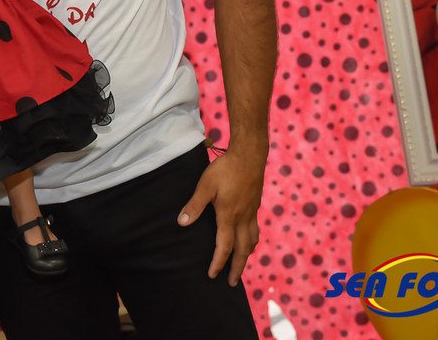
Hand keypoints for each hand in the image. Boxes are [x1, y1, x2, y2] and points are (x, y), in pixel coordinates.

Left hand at [178, 147, 265, 285]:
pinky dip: (251, 240)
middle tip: (233, 283)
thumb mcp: (205, 185)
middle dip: (237, 268)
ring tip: (241, 263)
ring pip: (252, 241)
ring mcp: (252, 212)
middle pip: (243, 250)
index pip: (224, 247)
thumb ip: (194, 205)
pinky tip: (247, 238)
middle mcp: (244, 218)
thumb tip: (182, 223)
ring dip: (246, 256)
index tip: (212, 275)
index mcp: (229, 216)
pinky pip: (255, 229)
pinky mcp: (256, 205)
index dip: (218, 263)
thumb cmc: (225, 169)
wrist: (250, 155)